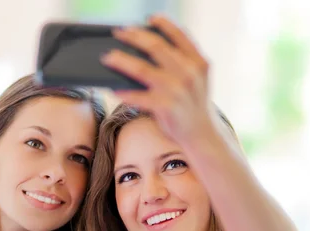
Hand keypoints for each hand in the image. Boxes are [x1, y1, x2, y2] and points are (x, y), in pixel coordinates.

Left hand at [101, 15, 217, 144]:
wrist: (201, 134)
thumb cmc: (193, 104)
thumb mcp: (197, 79)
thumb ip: (182, 62)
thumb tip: (147, 47)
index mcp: (198, 62)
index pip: (179, 35)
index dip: (163, 23)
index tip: (149, 18)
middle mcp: (189, 73)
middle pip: (155, 47)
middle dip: (133, 36)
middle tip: (118, 32)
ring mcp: (177, 90)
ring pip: (141, 69)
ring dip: (121, 61)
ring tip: (107, 57)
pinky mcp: (166, 107)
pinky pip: (137, 96)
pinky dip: (123, 92)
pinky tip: (112, 89)